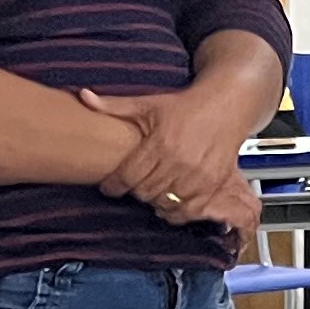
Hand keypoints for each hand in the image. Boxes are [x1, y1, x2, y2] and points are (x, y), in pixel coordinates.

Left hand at [80, 84, 253, 227]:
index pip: (128, 176)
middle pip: (144, 192)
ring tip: (153, 190)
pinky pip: (188, 211)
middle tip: (134, 184)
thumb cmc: (186, 106)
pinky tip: (171, 201)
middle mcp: (179, 162)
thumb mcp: (148, 103)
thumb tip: (83, 97)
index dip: (114, 185)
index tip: (109, 187)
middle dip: (135, 190)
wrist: (226, 105)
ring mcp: (198, 176)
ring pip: (165, 203)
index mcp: (160, 143)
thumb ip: (114, 105)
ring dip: (155, 200)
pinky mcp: (213, 185)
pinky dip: (177, 211)